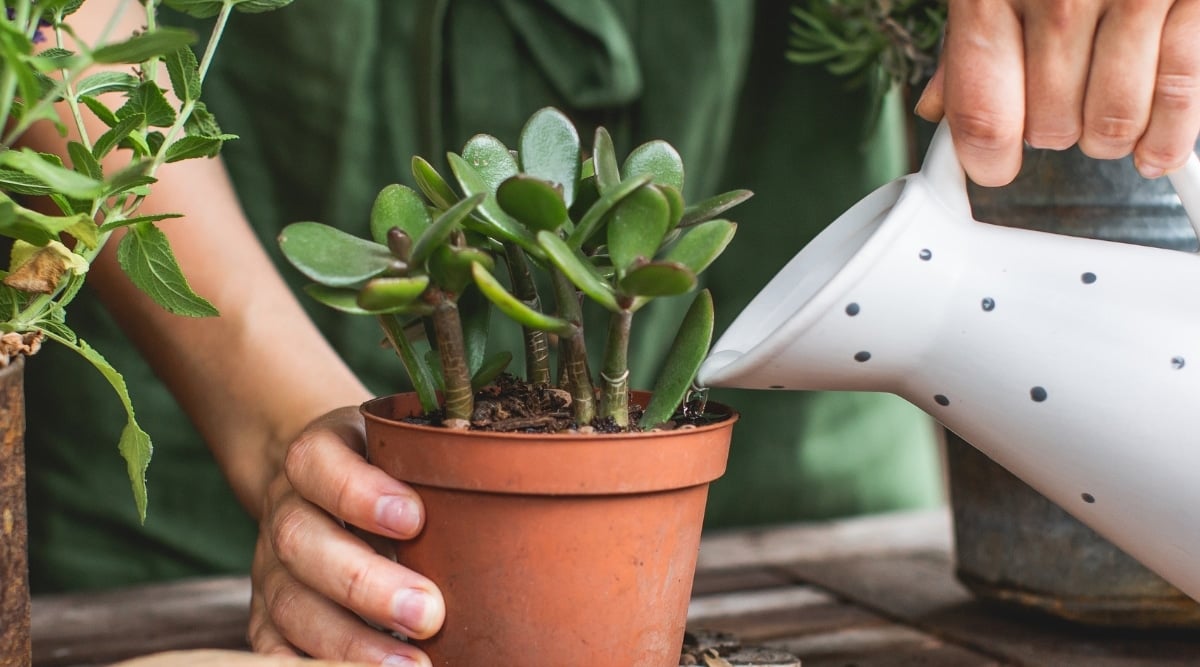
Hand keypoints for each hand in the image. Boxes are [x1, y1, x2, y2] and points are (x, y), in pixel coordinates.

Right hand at [246, 407, 443, 665]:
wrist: (316, 486)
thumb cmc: (384, 471)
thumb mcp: (402, 449)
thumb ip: (435, 469)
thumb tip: (497, 511)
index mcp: (315, 458)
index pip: (317, 464)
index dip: (357, 493)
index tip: (414, 519)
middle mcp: (285, 511)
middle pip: (301, 542)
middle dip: (364, 584)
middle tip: (428, 613)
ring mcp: (269, 567)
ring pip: (290, 604)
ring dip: (350, 642)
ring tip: (413, 664)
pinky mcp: (267, 615)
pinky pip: (272, 647)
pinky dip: (313, 665)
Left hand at [916, 0, 1199, 185]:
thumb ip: (970, 40)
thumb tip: (939, 110)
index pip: (983, 110)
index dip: (985, 159)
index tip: (991, 167)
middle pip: (1048, 125)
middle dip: (1050, 133)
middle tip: (1055, 113)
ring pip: (1111, 121)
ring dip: (1104, 137)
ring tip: (1099, 124)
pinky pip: (1181, 91)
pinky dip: (1168, 136)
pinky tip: (1154, 150)